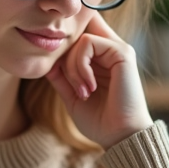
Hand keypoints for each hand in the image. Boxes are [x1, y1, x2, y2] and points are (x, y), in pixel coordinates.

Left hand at [46, 13, 153, 148]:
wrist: (120, 136)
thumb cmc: (100, 120)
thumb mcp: (73, 96)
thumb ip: (61, 77)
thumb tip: (46, 61)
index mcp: (101, 59)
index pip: (83, 31)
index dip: (66, 39)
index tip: (59, 66)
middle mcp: (110, 49)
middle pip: (78, 31)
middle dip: (65, 57)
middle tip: (73, 86)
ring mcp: (117, 49)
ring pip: (80, 39)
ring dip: (73, 67)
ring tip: (83, 91)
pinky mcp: (122, 52)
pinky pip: (88, 44)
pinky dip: (81, 67)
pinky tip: (89, 87)